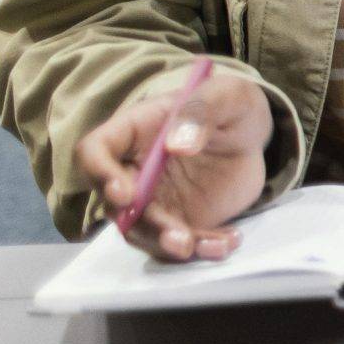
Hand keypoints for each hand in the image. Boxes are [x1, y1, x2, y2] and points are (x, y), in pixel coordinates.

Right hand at [74, 64, 271, 261]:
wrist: (249, 134)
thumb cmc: (228, 105)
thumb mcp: (225, 94)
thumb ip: (201, 111)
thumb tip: (178, 144)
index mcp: (132, 132)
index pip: (94, 152)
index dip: (101, 175)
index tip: (127, 194)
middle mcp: (132, 171)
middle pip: (116, 206)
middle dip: (143, 226)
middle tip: (179, 237)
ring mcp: (153, 201)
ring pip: (144, 233)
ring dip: (171, 246)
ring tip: (213, 245)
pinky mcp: (177, 221)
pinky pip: (177, 244)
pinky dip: (201, 249)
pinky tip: (229, 241)